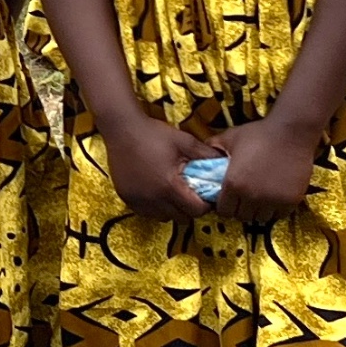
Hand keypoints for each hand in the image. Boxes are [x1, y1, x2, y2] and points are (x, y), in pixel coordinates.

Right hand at [97, 108, 214, 221]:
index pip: (196, 211)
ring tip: (172, 191)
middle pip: (181, 218)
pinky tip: (156, 191)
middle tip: (189, 192)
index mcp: (170, 186)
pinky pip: (147, 213)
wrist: (122, 128)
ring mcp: (138, 201)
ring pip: (164, 218)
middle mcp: (154, 198)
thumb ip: (205, 154)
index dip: (204, 204)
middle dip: (189, 208)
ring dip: (172, 209)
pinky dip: (155, 207)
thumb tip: (223, 163)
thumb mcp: (184, 141)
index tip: (204, 195)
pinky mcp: (127, 199)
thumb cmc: (154, 134)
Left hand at [211, 114, 316, 223]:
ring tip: (260, 196)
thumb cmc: (260, 133)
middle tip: (245, 196)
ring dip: (258, 210)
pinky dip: (276, 209)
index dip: (225, 205)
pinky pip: (279, 215)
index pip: (224, 210)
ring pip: (260, 218)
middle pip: (242, 216)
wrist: (292, 132)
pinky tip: (275, 195)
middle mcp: (252, 196)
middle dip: (241, 208)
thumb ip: (214, 147)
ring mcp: (272, 200)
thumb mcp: (232, 137)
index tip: (229, 198)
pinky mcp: (290, 201)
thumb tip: (202, 154)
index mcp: (234, 184)